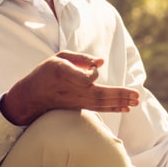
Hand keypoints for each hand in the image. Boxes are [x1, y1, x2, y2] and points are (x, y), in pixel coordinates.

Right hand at [0, 52, 139, 125]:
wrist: (31, 96)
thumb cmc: (46, 72)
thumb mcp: (59, 58)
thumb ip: (80, 58)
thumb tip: (101, 62)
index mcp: (63, 74)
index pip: (84, 79)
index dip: (92, 75)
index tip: (94, 68)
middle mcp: (71, 90)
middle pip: (98, 94)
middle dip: (119, 95)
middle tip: (137, 95)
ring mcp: (75, 101)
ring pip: (100, 103)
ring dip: (120, 102)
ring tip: (136, 101)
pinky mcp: (78, 107)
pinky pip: (98, 108)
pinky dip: (113, 108)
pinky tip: (126, 107)